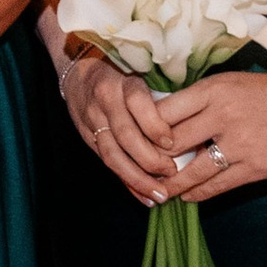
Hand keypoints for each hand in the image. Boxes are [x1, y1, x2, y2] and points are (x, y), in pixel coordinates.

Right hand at [49, 29, 183, 207]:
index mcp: (119, 81)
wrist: (76, 71)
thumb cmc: (119, 70)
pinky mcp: (86, 137)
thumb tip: (191, 126)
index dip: (154, 124)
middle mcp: (103, 102)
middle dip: (149, 158)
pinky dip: (126, 182)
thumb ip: (157, 96)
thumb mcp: (137, 72)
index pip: (136, 103)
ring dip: (137, 178)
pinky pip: (107, 163)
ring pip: (113, 155)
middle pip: (125, 135)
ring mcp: (91, 121)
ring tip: (158, 194)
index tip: (171, 141)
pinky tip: (143, 196)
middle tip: (171, 173)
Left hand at [148, 65, 266, 199]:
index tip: (136, 139)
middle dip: (153, 160)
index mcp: (212, 92)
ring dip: (172, 185)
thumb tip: (161, 119)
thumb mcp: (228, 84)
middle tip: (140, 170)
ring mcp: (239, 145)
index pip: (163, 112)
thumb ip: (198, 100)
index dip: (145, 129)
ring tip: (159, 191)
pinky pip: (216, 186)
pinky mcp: (254, 167)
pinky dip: (197, 193)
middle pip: (172, 143)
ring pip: (192, 172)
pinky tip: (186, 197)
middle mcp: (222, 117)